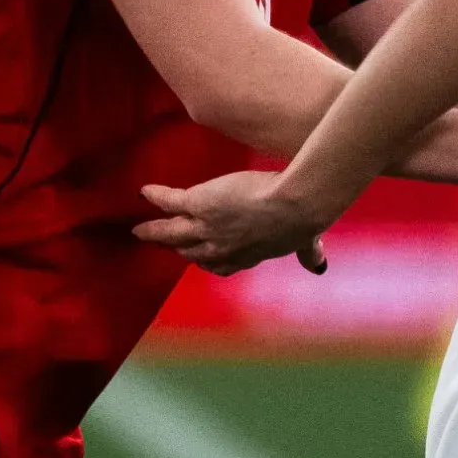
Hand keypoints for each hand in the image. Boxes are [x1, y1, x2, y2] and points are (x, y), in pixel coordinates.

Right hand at [135, 168, 333, 275]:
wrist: (294, 206)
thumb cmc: (302, 221)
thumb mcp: (305, 240)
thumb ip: (308, 253)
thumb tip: (317, 265)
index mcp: (244, 256)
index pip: (218, 264)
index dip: (206, 260)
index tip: (199, 258)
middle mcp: (220, 248)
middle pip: (189, 253)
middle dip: (175, 249)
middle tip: (162, 243)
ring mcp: (206, 228)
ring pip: (171, 233)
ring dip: (154, 232)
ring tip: (139, 230)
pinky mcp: (198, 205)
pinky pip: (170, 203)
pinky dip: (156, 197)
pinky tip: (144, 192)